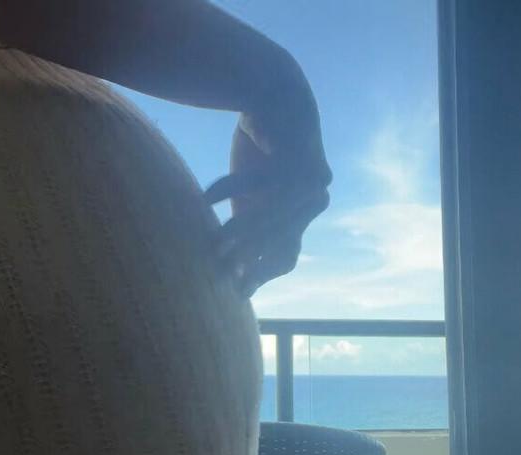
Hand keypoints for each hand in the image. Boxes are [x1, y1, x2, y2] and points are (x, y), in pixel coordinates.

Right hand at [203, 91, 331, 297]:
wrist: (277, 96)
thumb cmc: (262, 148)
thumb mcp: (256, 193)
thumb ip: (251, 221)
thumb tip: (234, 263)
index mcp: (305, 212)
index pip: (285, 255)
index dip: (262, 275)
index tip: (235, 291)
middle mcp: (314, 199)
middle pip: (279, 240)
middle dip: (248, 259)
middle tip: (220, 272)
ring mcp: (309, 180)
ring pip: (271, 215)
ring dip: (241, 232)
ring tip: (215, 243)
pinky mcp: (297, 158)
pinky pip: (261, 182)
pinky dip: (232, 188)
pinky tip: (206, 197)